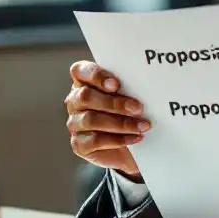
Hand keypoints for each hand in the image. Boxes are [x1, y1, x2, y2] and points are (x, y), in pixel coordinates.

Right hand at [65, 61, 150, 179]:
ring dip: (120, 123)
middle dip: (114, 102)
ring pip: (91, 120)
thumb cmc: (128, 113)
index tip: (116, 84)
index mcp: (84, 82)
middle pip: (85, 96)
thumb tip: (143, 84)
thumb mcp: (129, 96)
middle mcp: (75, 101)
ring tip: (142, 126)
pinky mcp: (79, 144)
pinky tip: (135, 138)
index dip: (95, 75)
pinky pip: (96, 141)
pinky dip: (118, 139)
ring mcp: (75, 123)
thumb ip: (128, 87)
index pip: (80, 71)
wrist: (129, 147)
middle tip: (137, 108)